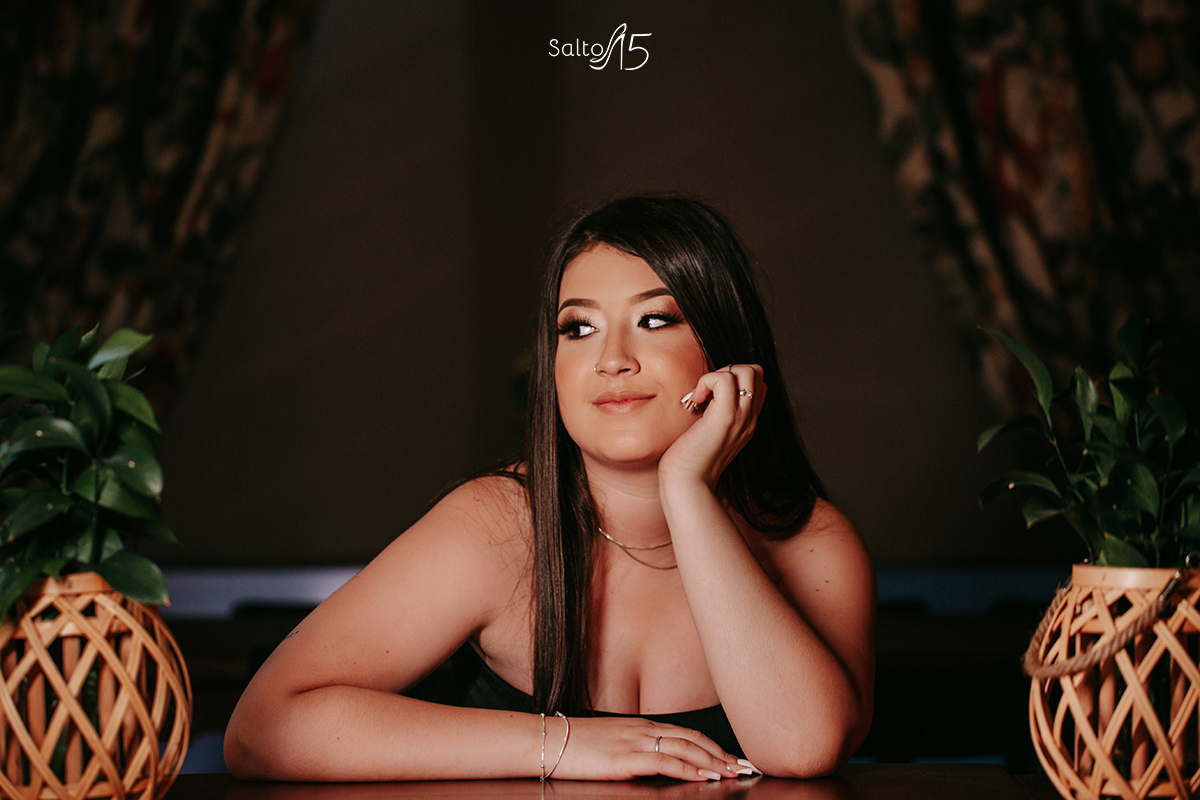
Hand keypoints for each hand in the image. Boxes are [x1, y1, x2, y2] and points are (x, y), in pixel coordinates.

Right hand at [549, 716, 750, 780]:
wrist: (545, 740)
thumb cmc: (572, 744)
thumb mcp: (608, 742)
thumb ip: (632, 747)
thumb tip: (651, 761)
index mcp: (640, 724)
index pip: (686, 732)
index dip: (712, 745)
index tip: (731, 757)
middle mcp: (642, 729)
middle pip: (693, 738)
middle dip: (721, 753)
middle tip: (744, 766)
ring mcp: (635, 742)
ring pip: (685, 748)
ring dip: (713, 761)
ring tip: (733, 772)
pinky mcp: (625, 758)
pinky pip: (666, 762)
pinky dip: (689, 769)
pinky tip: (704, 777)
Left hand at [658, 364, 765, 488]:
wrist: (688, 484)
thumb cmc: (689, 460)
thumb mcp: (708, 432)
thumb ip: (713, 413)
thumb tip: (702, 393)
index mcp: (747, 421)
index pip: (757, 383)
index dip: (733, 378)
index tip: (710, 396)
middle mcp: (749, 418)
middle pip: (756, 371)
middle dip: (727, 371)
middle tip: (706, 393)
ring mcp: (741, 417)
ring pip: (745, 370)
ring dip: (717, 375)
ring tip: (700, 397)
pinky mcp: (724, 418)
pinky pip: (724, 380)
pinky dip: (706, 381)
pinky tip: (695, 402)